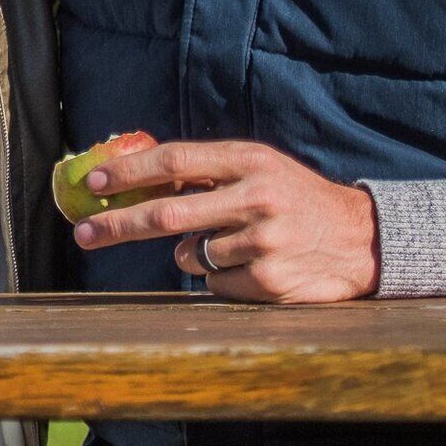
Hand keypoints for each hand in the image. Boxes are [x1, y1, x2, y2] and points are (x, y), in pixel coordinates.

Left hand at [67, 138, 379, 302]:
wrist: (362, 238)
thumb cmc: (295, 199)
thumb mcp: (259, 169)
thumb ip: (207, 172)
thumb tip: (133, 177)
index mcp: (250, 161)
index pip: (176, 162)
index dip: (130, 173)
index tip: (94, 183)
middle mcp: (256, 197)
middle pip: (168, 213)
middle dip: (117, 225)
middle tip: (83, 234)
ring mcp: (264, 241)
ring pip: (190, 255)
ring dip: (193, 254)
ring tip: (233, 244)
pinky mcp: (270, 281)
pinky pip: (214, 284)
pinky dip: (220, 279)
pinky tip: (253, 266)